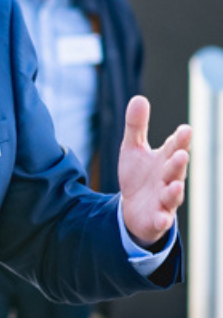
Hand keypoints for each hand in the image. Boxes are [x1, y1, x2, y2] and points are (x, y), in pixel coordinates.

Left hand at [117, 95, 190, 247]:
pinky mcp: (156, 218)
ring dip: (175, 190)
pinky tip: (161, 218)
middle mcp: (169, 179)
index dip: (180, 140)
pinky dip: (162, 219)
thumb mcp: (132, 149)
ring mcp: (165, 199)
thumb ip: (136, 126)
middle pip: (176, 170)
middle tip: (180, 154)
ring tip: (175, 185)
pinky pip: (161, 219)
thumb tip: (139, 98)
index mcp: (165, 160)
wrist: (133, 209)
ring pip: (172, 195)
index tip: (185, 130)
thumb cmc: (139, 176)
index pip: (175, 147)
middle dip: (179, 163)